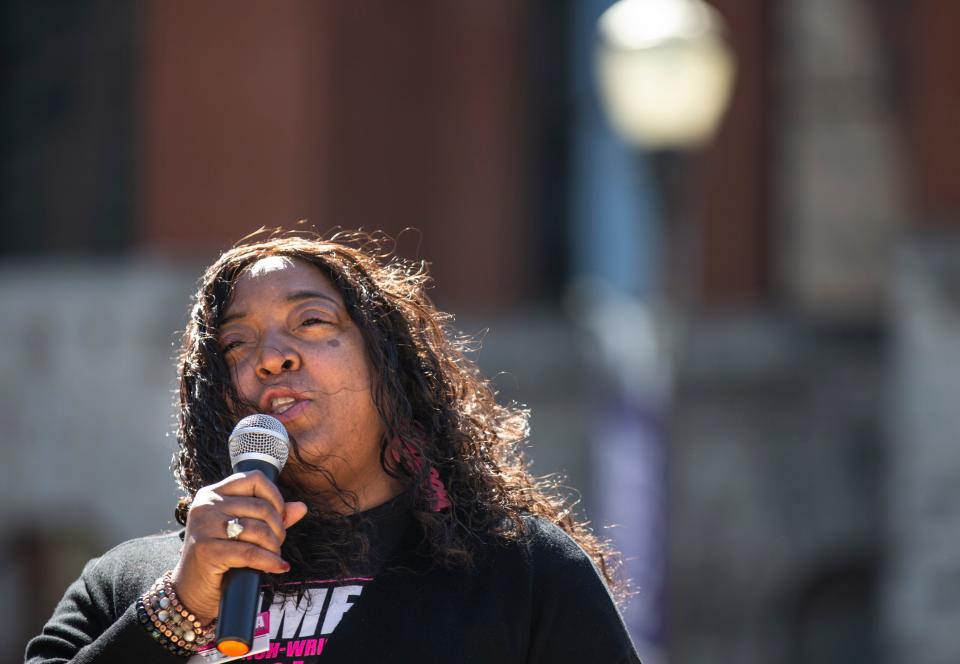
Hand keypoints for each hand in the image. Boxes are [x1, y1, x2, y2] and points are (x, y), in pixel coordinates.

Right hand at [171, 471, 307, 622]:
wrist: (190, 592)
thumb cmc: (218, 559)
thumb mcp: (243, 532)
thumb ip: (270, 516)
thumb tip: (301, 507)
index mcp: (213, 493)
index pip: (254, 478)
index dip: (275, 496)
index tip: (279, 516)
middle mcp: (206, 505)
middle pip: (261, 507)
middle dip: (278, 528)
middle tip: (277, 544)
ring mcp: (204, 527)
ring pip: (258, 529)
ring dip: (274, 546)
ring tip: (274, 556)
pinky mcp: (207, 550)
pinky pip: (250, 552)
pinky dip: (269, 561)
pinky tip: (278, 567)